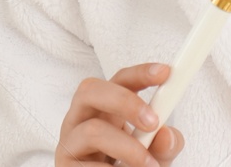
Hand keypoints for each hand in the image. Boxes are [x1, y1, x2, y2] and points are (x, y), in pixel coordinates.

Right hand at [56, 64, 183, 166]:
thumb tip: (167, 135)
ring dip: (127, 148)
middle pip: (91, 90)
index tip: (165, 73)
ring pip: (92, 131)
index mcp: (105, 109)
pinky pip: (88, 165)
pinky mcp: (64, 165)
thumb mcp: (152, 157)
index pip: (118, 80)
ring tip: (150, 166)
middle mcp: (82, 119)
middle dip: (125, 101)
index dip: (140, 73)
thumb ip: (164, 146)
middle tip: (153, 122)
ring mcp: (70, 142)